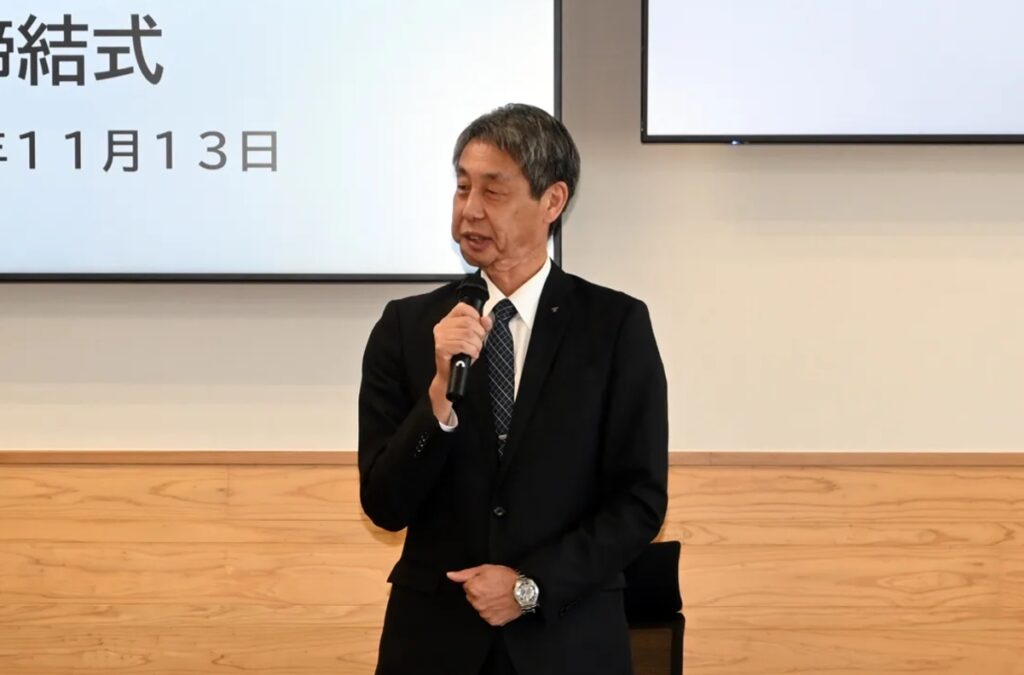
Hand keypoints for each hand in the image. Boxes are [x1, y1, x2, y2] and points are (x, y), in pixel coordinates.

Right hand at [429, 303, 492, 422]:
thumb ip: (482, 327)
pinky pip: (462, 345)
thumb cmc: (461, 356)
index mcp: (448, 320)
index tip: (479, 327)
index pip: (463, 307)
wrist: (451, 375)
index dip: (475, 316)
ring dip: (476, 344)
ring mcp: (440, 336)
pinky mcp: (441, 347)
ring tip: (475, 350)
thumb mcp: (475, 338)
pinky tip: (472, 355)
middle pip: (468, 322)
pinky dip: (472, 351)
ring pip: (467, 334)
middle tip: (478, 343)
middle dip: (479, 334)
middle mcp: (442, 326)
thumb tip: (486, 319)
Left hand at [446, 564, 520, 625]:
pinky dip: (493, 611)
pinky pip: (488, 616)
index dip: (477, 581)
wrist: (524, 591)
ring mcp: (484, 614)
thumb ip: (465, 573)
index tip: (487, 580)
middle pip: (472, 597)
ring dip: (486, 602)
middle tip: (493, 588)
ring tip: (499, 596)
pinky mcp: (493, 621)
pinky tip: (500, 604)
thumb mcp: (486, 569)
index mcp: (473, 589)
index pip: (467, 586)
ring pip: (480, 607)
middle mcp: (476, 603)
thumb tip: (450, 575)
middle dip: (480, 592)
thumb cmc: (507, 578)